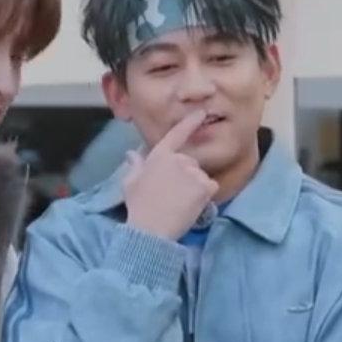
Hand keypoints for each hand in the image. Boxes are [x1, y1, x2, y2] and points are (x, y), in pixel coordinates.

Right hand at [122, 110, 217, 239]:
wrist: (151, 228)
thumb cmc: (138, 205)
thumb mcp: (130, 183)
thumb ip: (135, 165)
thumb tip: (131, 154)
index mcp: (159, 155)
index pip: (177, 134)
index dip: (190, 122)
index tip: (201, 113)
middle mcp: (178, 159)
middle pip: (190, 162)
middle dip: (186, 174)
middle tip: (174, 194)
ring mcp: (193, 172)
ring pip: (200, 176)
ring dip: (195, 186)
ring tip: (181, 202)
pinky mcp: (204, 186)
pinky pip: (211, 186)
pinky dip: (205, 194)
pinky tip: (193, 204)